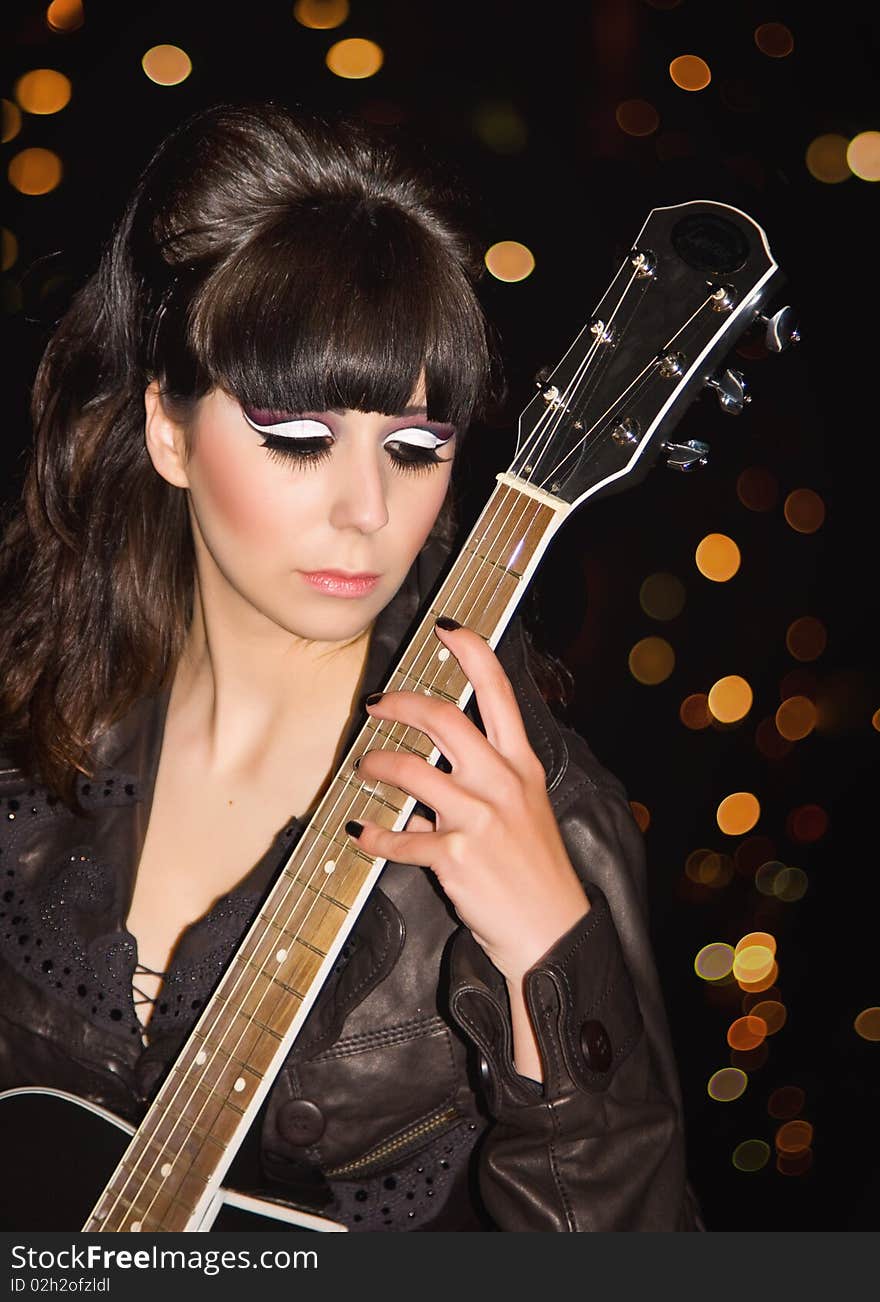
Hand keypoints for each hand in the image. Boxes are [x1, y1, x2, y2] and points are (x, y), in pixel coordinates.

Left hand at [348, 619, 589, 984]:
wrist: (551, 929)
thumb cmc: (536, 868)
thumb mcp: (526, 809)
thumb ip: (486, 781)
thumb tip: (434, 770)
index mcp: (520, 764)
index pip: (499, 691)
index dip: (471, 652)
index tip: (447, 629)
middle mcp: (501, 782)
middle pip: (444, 719)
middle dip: (401, 703)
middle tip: (378, 705)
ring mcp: (478, 818)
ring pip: (411, 769)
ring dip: (377, 764)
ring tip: (365, 768)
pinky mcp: (455, 856)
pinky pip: (400, 837)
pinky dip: (374, 835)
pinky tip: (361, 832)